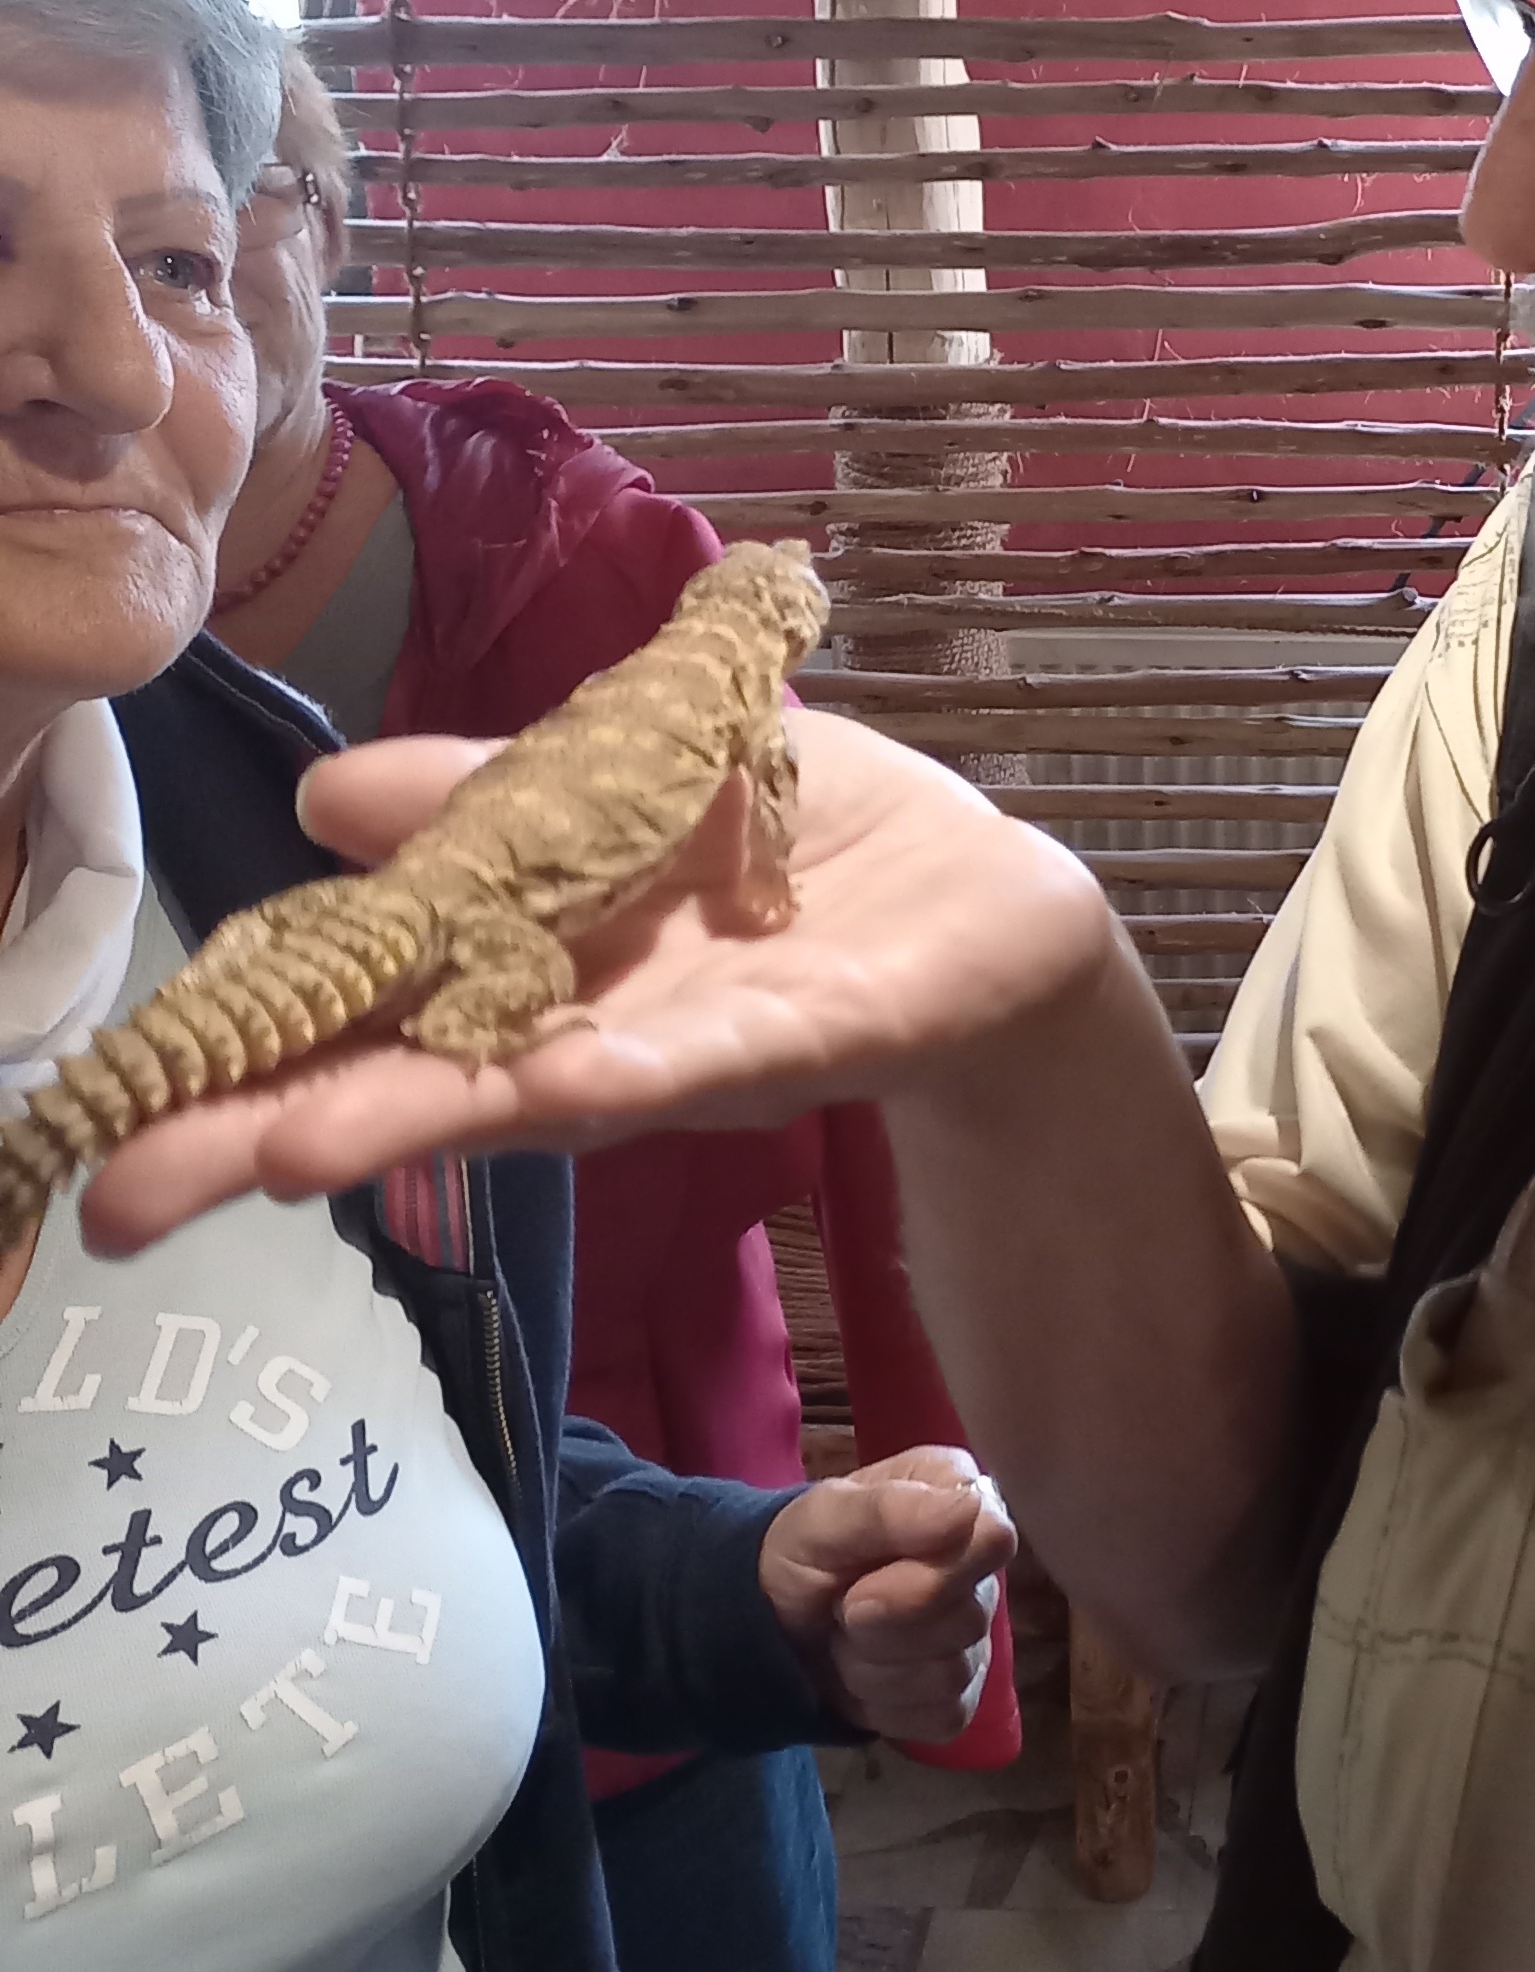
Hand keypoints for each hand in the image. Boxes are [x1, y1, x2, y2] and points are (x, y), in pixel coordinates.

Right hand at [80, 712, 1118, 1252]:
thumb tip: (322, 797)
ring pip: (533, 1092)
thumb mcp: (612, 777)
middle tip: (133, 1194)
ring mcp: (685, 1045)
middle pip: (411, 1085)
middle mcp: (577, 1030)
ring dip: (418, 1118)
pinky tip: (549, 1086)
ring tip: (290, 1150)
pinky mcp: (807, 1034)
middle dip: (274, 1131)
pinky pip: (707, 1057)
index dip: (241, 1059)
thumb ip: (480, 794)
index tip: (116, 1113)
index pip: (357, 1016)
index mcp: (519, 967)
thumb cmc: (784, 845)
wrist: (981, 899)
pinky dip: (628, 1072)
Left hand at [760, 1442, 1014, 1745]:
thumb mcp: (823, 1518)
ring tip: (847, 1637)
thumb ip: (890, 1508)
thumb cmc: (802, 1552)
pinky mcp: (962, 1694)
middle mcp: (981, 1566)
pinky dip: (886, 1704)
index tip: (862, 1582)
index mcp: (961, 1498)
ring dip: (875, 1666)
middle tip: (842, 1607)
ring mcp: (976, 1635)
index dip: (928, 1576)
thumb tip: (971, 1508)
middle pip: (967, 1618)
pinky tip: (865, 1675)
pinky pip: (942, 1715)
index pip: (991, 1542)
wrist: (774, 1621)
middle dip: (884, 1623)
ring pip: (949, 1674)